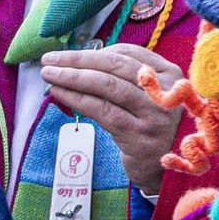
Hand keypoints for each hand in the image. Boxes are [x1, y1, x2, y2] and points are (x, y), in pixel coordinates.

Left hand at [42, 44, 184, 195]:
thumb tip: (84, 62)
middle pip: (115, 66)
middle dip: (79, 60)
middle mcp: (164, 90)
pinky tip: (61, 94)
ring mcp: (152, 112)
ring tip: (49, 75)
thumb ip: (127, 78)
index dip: (95, 51)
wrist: (165, 168)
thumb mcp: (150, 96)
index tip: (69, 55)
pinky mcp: (137, 134)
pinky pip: (101, 110)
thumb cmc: (151, 127)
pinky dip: (77, 98)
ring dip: (73, 77)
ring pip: (106, 86)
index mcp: (169, 74)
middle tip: (50, 60)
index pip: (128, 53)